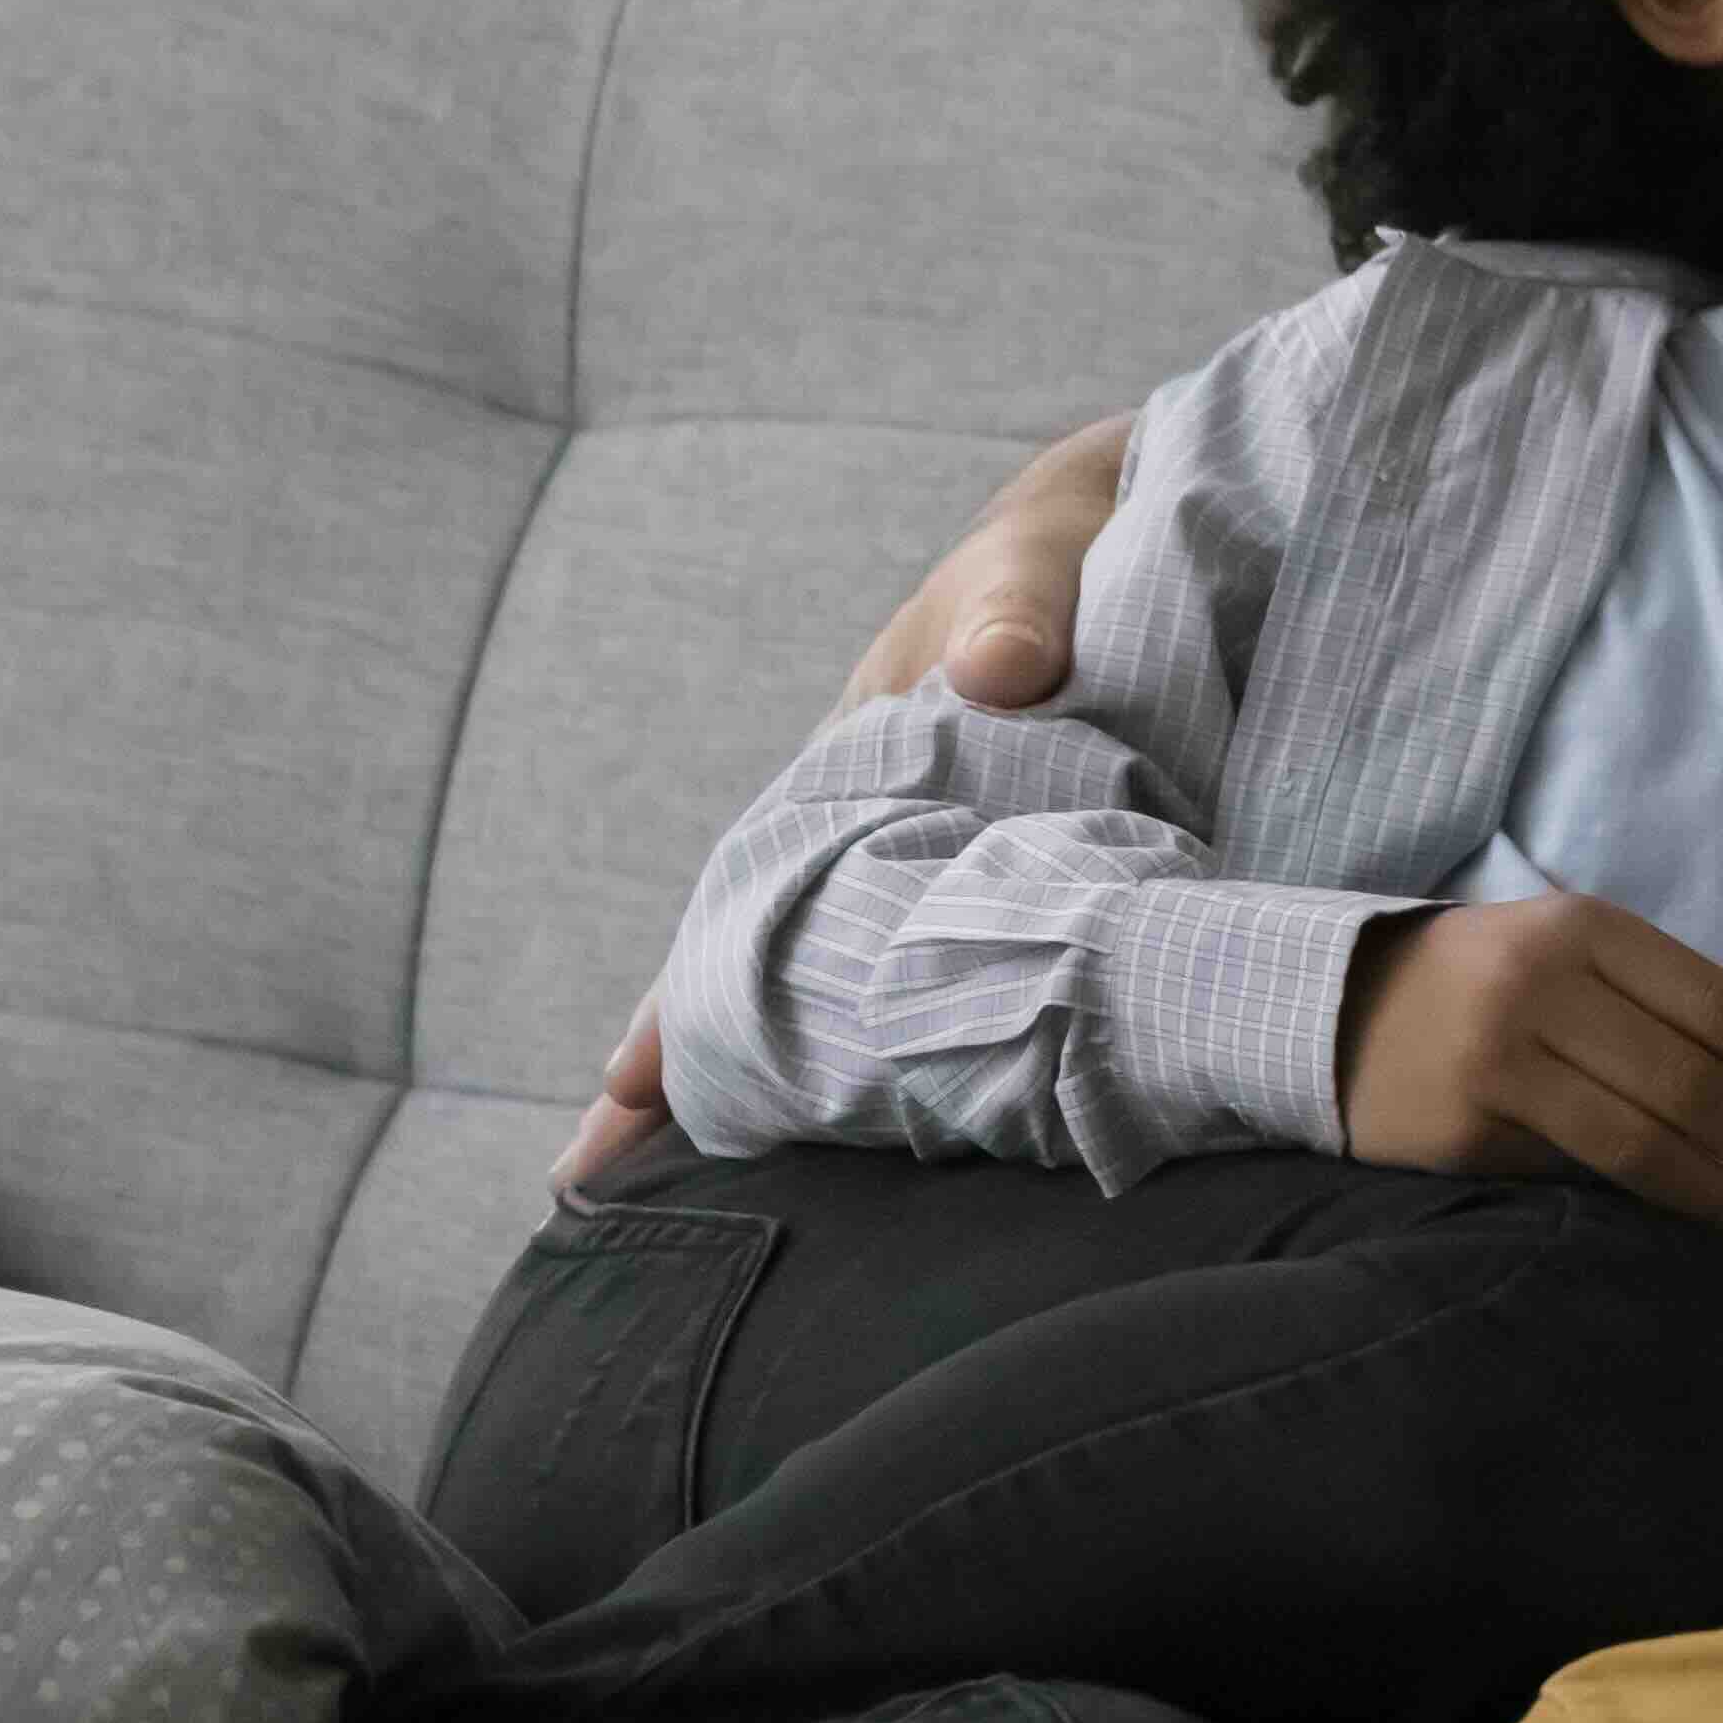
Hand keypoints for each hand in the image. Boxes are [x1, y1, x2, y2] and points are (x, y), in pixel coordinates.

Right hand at [554, 415, 1143, 1189]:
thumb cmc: (1064, 546)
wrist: (1125, 532)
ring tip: (708, 1190)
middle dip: (685, 1067)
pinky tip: (890, 1130)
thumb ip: (1017, 607)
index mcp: (849, 762)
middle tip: (596, 1186)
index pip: (742, 893)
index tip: (621, 1091)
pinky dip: (898, 1048)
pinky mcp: (1000, 876)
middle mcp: (868, 824)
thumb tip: (996, 668)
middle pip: (757, 960)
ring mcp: (928, 857)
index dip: (680, 995)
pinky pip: (928, 972)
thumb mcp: (1035, 562)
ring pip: (836, 983)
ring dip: (783, 1077)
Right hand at [1334, 896, 1722, 1232]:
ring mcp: (1503, 1055)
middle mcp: (1545, 982)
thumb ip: (1657, 1007)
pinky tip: (1702, 1222)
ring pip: (1647, 1136)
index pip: (1722, 1006)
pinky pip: (1587, 1173)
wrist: (1334, 1015)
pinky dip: (1660, 1203)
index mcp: (1587, 929)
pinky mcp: (1470, 1125)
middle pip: (1694, 1078)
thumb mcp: (1566, 960)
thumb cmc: (1482, 992)